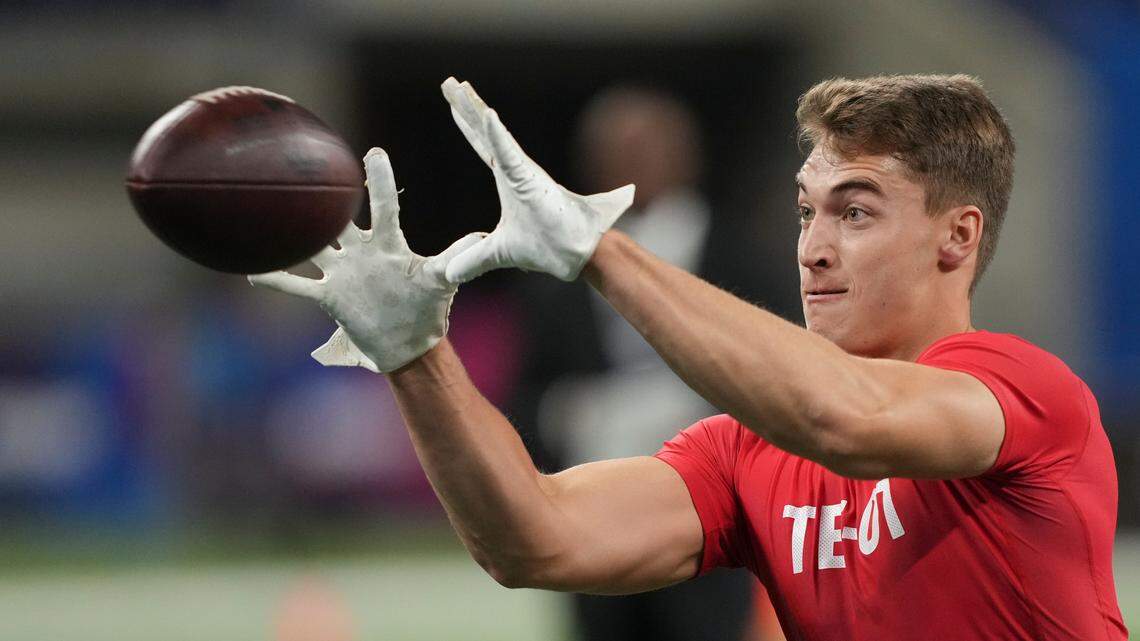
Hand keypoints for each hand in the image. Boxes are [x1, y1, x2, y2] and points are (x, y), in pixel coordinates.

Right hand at [249, 148, 482, 372]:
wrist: (409, 344)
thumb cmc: (428, 310)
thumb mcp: (441, 282)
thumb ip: (454, 259)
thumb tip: (480, 238)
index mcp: (390, 245)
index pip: (384, 207)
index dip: (379, 182)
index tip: (374, 153)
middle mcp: (362, 252)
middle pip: (340, 220)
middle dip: (325, 198)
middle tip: (309, 167)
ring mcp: (342, 272)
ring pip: (311, 246)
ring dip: (292, 233)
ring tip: (267, 207)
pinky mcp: (330, 297)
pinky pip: (297, 285)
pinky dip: (275, 278)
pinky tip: (250, 269)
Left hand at [440, 77, 634, 283]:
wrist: (574, 255)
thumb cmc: (546, 248)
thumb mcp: (498, 253)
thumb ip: (474, 259)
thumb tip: (449, 273)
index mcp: (510, 180)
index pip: (482, 145)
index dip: (467, 124)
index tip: (452, 102)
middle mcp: (516, 169)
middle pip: (484, 131)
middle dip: (465, 106)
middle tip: (447, 83)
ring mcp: (523, 171)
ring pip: (493, 134)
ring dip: (475, 110)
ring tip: (457, 88)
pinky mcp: (530, 178)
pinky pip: (508, 152)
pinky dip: (495, 134)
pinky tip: (484, 115)